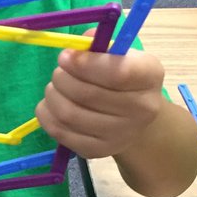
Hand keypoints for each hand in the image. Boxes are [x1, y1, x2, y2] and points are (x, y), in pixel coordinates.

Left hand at [35, 45, 164, 160]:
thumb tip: (77, 46)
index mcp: (149, 76)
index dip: (84, 63)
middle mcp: (142, 109)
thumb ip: (99, 45)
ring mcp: (120, 135)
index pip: (117, 73)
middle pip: (88, 94)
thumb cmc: (122, 79)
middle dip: (62, 78)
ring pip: (70, 114)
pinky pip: (61, 132)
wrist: (134, 118)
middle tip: (58, 70)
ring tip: (55, 86)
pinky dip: (47, 114)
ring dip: (53, 95)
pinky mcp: (97, 151)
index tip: (65, 56)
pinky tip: (51, 104)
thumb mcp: (119, 54)